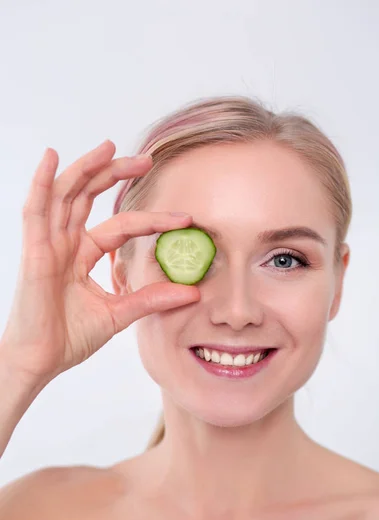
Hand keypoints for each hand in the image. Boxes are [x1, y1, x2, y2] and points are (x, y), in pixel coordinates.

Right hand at [0, 141, 198, 383]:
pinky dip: (41, 182)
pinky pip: (35, 210)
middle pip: (89, 196)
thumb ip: (150, 299)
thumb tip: (191, 292)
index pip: (121, 226)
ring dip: (86, 168)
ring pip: (65, 194)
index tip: (185, 218)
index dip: (152, 220)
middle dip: (116, 174)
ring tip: (111, 146)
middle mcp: (66, 243)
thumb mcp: (118, 314)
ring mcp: (48, 244)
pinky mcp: (33, 251)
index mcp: (83, 256)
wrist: (41, 361)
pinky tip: (53, 157)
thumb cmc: (69, 338)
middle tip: (147, 160)